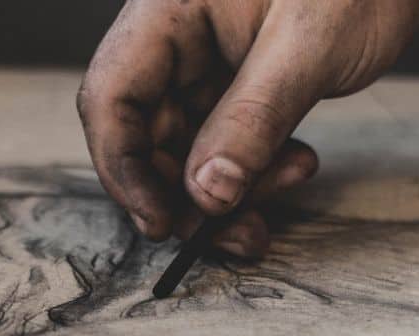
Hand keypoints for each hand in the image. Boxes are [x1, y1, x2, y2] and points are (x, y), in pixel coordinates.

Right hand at [78, 0, 418, 257]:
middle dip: (187, 194)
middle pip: (145, 136)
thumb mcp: (307, 48)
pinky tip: (295, 169)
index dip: (123, 168)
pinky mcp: (234, 87)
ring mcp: (203, 66)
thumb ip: (253, 120)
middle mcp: (174, 40)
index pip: (111, 97)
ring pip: (186, 151)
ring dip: (228, 192)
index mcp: (168, 11)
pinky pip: (224, 146)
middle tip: (237, 230)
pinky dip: (253, 173)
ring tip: (290, 186)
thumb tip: (206, 196)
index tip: (160, 225)